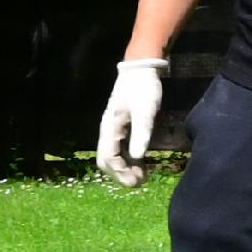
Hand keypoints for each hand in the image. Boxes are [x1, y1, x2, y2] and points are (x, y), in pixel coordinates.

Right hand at [95, 60, 164, 187]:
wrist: (141, 69)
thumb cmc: (143, 88)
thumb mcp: (145, 110)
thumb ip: (141, 133)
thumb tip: (138, 157)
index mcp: (110, 127)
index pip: (108, 158)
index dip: (121, 173)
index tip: (138, 180)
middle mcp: (108, 131)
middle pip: (106, 162)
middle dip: (121, 175)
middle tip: (141, 181)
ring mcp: (113, 130)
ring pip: (112, 158)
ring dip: (125, 170)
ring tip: (143, 176)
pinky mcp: (121, 129)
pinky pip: (119, 151)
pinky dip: (128, 162)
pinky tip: (142, 165)